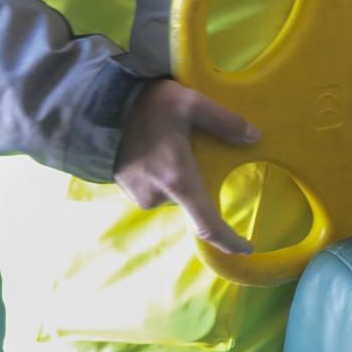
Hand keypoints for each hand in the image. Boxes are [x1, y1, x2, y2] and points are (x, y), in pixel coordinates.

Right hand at [114, 80, 258, 254]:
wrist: (96, 106)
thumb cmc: (147, 104)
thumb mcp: (191, 102)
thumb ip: (225, 121)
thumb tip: (255, 138)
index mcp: (179, 180)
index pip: (208, 225)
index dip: (229, 241)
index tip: (247, 248)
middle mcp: (159, 196)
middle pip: (193, 199)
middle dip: (198, 180)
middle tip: (193, 145)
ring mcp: (140, 196)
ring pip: (175, 193)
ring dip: (180, 176)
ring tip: (171, 143)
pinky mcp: (127, 191)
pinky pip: (157, 189)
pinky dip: (164, 175)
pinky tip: (158, 149)